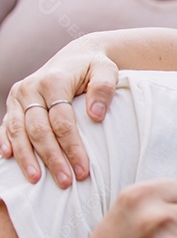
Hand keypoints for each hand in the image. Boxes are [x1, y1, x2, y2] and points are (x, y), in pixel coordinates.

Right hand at [0, 43, 119, 187]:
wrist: (77, 55)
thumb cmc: (95, 67)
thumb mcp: (106, 71)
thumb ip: (103, 88)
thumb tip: (96, 115)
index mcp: (53, 81)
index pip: (62, 121)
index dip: (72, 147)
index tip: (83, 170)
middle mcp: (31, 88)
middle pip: (39, 130)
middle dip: (51, 158)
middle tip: (65, 182)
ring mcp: (19, 97)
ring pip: (18, 131)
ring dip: (26, 158)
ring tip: (36, 181)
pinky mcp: (13, 104)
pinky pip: (6, 126)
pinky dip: (5, 142)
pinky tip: (9, 159)